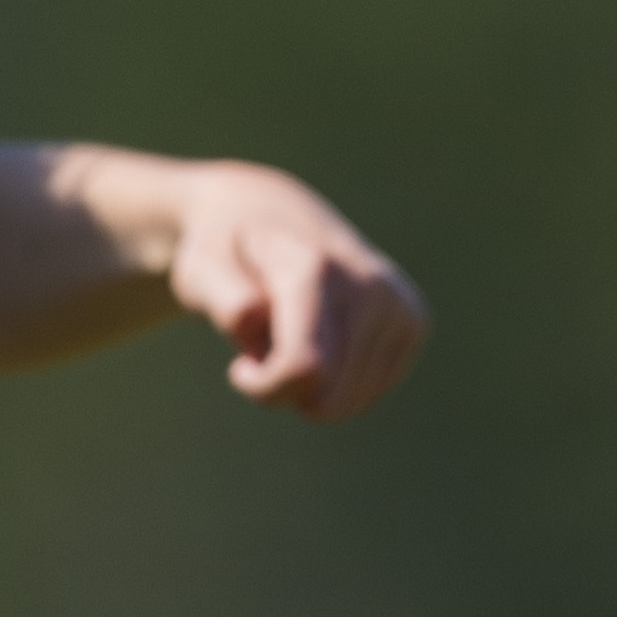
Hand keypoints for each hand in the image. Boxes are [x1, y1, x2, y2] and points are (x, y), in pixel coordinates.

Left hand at [163, 165, 426, 421]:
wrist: (272, 215)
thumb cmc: (228, 252)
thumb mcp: (202, 269)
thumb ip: (220, 297)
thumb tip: (250, 319)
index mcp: (316, 269)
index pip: (305, 367)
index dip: (264, 388)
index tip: (240, 368)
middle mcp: (369, 283)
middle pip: (329, 397)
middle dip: (286, 390)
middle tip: (263, 350)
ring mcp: (398, 302)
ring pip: (351, 402)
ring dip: (311, 386)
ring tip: (293, 337)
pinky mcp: (414, 320)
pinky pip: (370, 393)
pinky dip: (338, 382)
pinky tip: (323, 340)